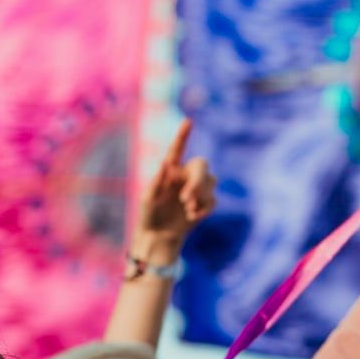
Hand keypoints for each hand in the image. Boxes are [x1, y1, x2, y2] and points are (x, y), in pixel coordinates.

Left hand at [132, 119, 216, 259]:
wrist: (158, 236)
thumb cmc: (149, 215)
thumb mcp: (147, 199)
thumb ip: (156, 181)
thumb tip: (165, 162)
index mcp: (171, 169)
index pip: (178, 148)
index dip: (183, 135)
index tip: (188, 121)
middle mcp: (185, 175)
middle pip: (202, 166)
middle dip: (197, 182)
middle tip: (186, 199)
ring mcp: (196, 189)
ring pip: (211, 181)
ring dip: (201, 195)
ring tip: (187, 209)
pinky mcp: (204, 203)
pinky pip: (212, 200)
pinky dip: (203, 208)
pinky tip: (191, 217)